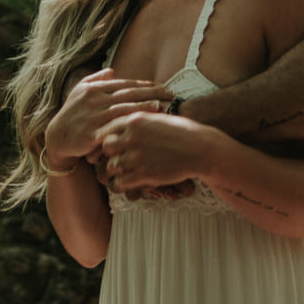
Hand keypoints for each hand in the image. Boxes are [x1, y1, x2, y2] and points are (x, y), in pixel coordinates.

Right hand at [44, 69, 170, 172]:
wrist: (57, 137)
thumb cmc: (71, 114)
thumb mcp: (79, 92)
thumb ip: (95, 80)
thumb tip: (112, 71)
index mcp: (94, 89)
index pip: (124, 84)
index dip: (144, 85)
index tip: (160, 86)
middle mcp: (95, 100)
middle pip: (129, 94)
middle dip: (151, 92)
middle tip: (170, 93)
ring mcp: (94, 116)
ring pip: (124, 109)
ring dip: (145, 106)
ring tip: (162, 105)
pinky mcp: (94, 132)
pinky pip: (116, 127)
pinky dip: (131, 125)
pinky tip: (143, 125)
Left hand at [101, 110, 223, 193]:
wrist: (200, 149)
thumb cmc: (181, 132)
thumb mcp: (157, 119)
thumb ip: (138, 120)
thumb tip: (124, 123)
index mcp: (135, 119)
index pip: (107, 128)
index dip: (103, 138)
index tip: (105, 145)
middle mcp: (132, 136)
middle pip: (105, 147)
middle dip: (107, 154)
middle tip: (111, 159)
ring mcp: (137, 156)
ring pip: (110, 167)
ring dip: (113, 172)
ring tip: (118, 173)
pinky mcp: (143, 174)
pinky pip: (119, 183)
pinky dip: (119, 185)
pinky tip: (125, 184)